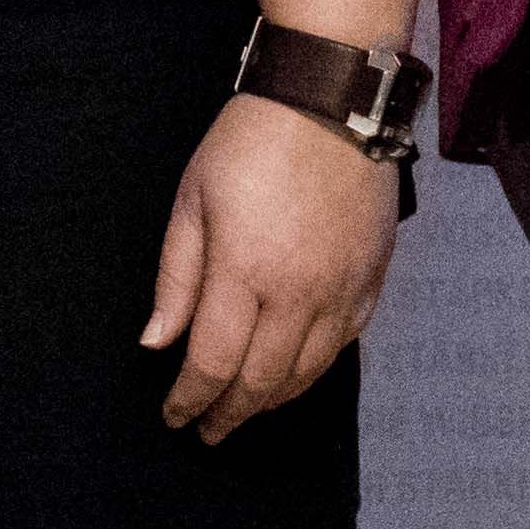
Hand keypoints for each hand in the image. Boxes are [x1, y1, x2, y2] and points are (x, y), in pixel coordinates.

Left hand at [141, 94, 399, 440]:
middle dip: (229, 413)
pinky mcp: (372, 277)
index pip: (213, 362)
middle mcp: (298, 292)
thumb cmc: (250, 140)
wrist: (331, 98)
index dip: (189, 399)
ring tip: (246, 408)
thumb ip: (176, 278)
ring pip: (308, 372)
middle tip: (208, 429)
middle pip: (261, 380)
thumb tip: (157, 340)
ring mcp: (341, 288)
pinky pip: (346, 343)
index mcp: (244, 271)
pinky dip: (317, 369)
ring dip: (272, 399)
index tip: (174, 416)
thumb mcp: (193, 198)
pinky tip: (297, 373)